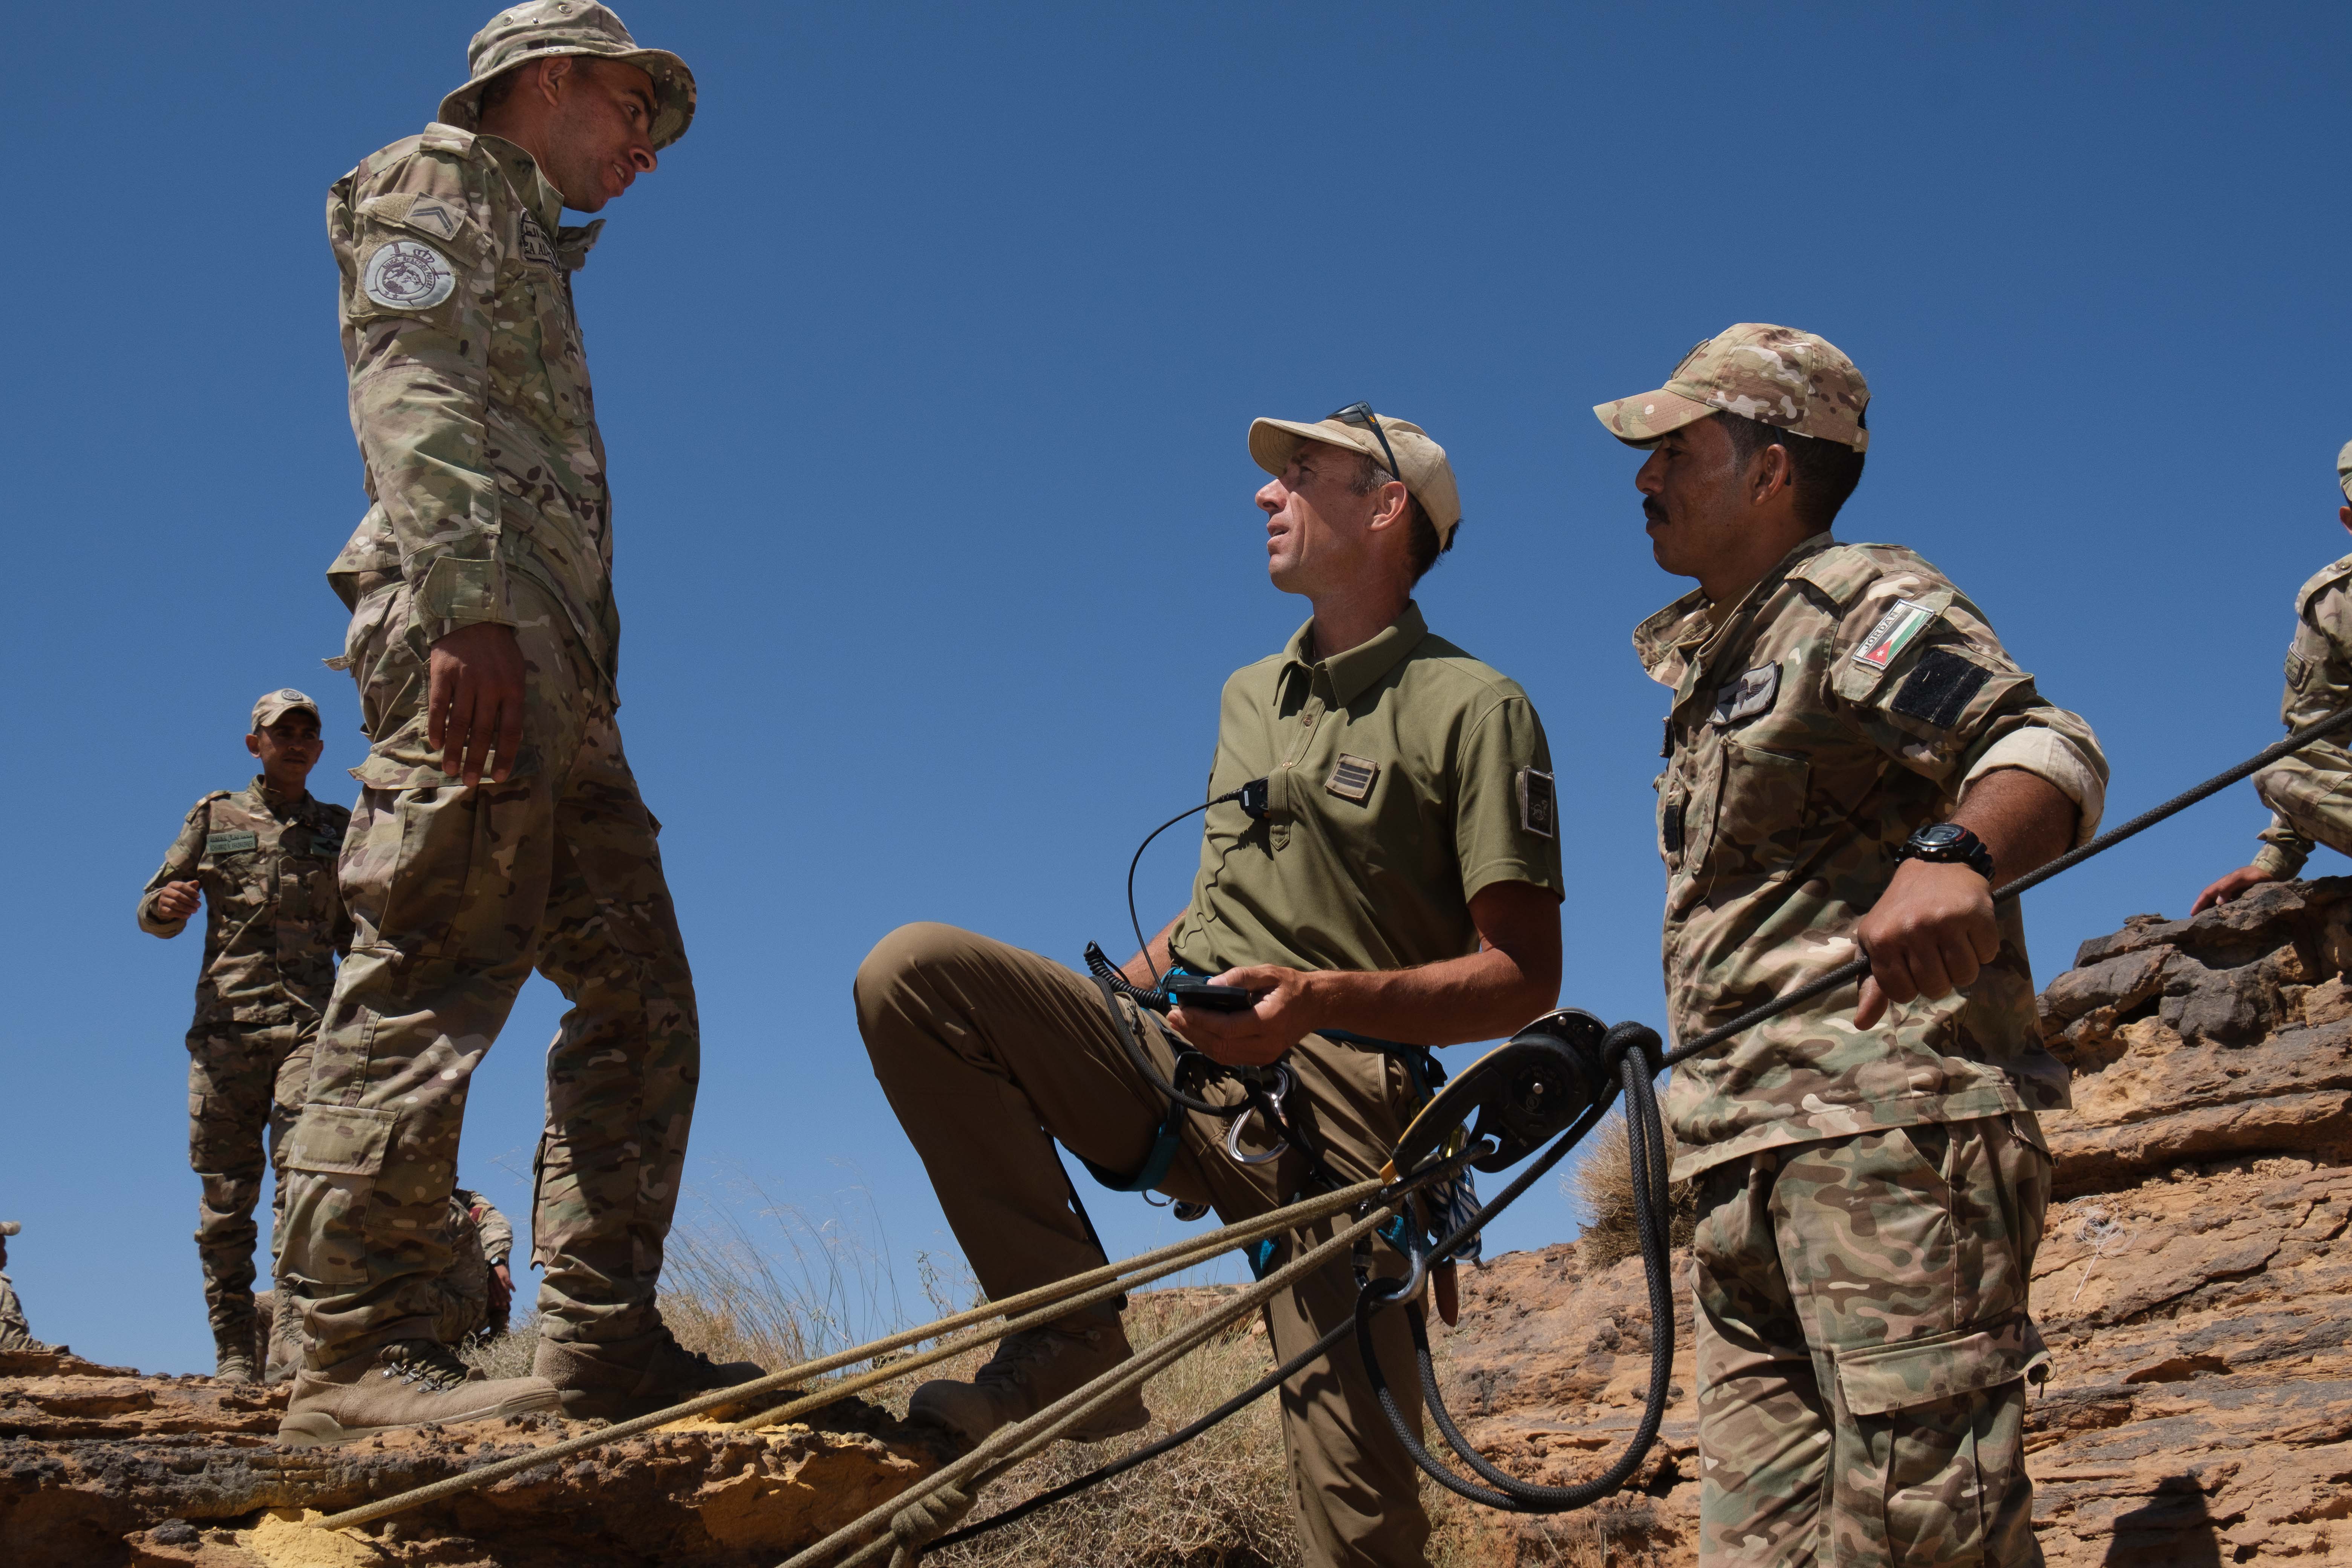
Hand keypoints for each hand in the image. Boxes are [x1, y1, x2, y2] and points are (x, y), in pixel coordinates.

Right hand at [153, 881, 201, 921]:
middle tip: (199, 905)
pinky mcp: (161, 909)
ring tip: (195, 910)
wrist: (167, 903)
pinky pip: (170, 912)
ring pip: (174, 904)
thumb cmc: (180, 894)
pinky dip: (180, 914)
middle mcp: (165, 891)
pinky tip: (188, 915)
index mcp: (172, 884)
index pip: (181, 886)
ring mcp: (162, 900)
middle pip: (178, 895)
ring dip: (186, 908)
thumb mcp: (185, 889)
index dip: (191, 891)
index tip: (199, 897)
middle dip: (190, 901)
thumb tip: (197, 882)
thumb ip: (191, 886)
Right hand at [428, 622, 525, 786]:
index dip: (505, 755)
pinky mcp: (443, 674)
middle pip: (483, 731)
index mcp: (513, 689)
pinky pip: (439, 706)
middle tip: (469, 782)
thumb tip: (507, 736)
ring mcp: (465, 680)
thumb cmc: (499, 650)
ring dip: (454, 749)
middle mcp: (490, 686)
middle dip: (476, 759)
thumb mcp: (516, 672)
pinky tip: (435, 744)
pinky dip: (437, 727)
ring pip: (459, 722)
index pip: (511, 730)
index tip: (499, 777)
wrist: (474, 616)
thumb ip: (511, 702)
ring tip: (450, 769)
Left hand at [489, 1262, 512, 1323]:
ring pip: (504, 1288)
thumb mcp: (490, 1281)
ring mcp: (500, 1279)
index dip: (495, 1299)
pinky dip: (511, 1286)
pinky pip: (509, 1282)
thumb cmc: (493, 1275)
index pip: (493, 1293)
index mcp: (491, 1284)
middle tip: (504, 1304)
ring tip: (510, 1300)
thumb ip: (491, 1289)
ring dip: (507, 1294)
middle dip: (501, 1299)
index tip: (497, 1305)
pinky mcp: (505, 1276)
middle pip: (498, 1292)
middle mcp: (495, 1282)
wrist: (495, 1264)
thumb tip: (491, 1298)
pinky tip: (514, 1290)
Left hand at [1169, 965, 1318, 1066]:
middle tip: (1172, 1017)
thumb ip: (1240, 977)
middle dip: (1192, 1031)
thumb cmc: (1292, 986)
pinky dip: (1210, 1047)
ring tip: (1179, 1025)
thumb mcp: (1269, 973)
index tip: (1181, 1009)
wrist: (1316, 1006)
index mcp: (1269, 1021)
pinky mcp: (1261, 1059)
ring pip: (1222, 1055)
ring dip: (1197, 1041)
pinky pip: (1229, 1058)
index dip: (1200, 1020)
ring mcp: (1264, 1055)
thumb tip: (1211, 985)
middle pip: (1220, 1045)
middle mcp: (1266, 1044)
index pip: (1227, 1028)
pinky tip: (1197, 1034)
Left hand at [1853, 859, 1999, 1028]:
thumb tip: (1861, 1023)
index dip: (1911, 986)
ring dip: (1963, 966)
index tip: (1912, 965)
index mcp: (1880, 939)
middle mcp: (1910, 929)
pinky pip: (1988, 955)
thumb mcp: (1876, 943)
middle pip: (1936, 988)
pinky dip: (1983, 948)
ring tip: (1952, 941)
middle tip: (1935, 951)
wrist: (1936, 865)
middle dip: (1939, 977)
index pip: (1902, 994)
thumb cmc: (1901, 911)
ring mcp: (1943, 920)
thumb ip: (1871, 985)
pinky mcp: (1975, 913)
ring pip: (1965, 976)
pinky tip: (1969, 928)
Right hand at [2192, 865, 2277, 915]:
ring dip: (2209, 909)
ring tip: (2205, 920)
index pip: (2207, 893)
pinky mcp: (2240, 895)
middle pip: (2209, 898)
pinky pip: (2226, 903)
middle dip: (2201, 907)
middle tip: (2195, 920)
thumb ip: (2229, 886)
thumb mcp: (2243, 877)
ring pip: (2217, 901)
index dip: (2198, 903)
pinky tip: (2222, 916)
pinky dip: (2220, 909)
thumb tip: (2218, 902)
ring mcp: (2233, 891)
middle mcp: (2226, 887)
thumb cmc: (2257, 874)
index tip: (2192, 914)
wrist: (2271, 871)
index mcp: (2224, 883)